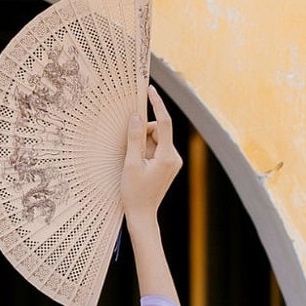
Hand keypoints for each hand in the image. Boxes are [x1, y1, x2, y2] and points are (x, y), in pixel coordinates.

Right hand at [120, 86, 182, 221]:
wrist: (142, 214)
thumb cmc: (134, 192)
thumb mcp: (131, 163)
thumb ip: (134, 138)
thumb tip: (136, 117)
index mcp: (167, 156)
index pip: (165, 123)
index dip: (157, 104)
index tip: (150, 91)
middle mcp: (175, 157)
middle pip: (158, 131)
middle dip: (143, 134)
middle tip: (131, 152)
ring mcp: (173, 161)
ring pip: (156, 139)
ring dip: (143, 144)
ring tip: (136, 163)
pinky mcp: (169, 164)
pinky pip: (157, 148)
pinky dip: (146, 151)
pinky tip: (140, 165)